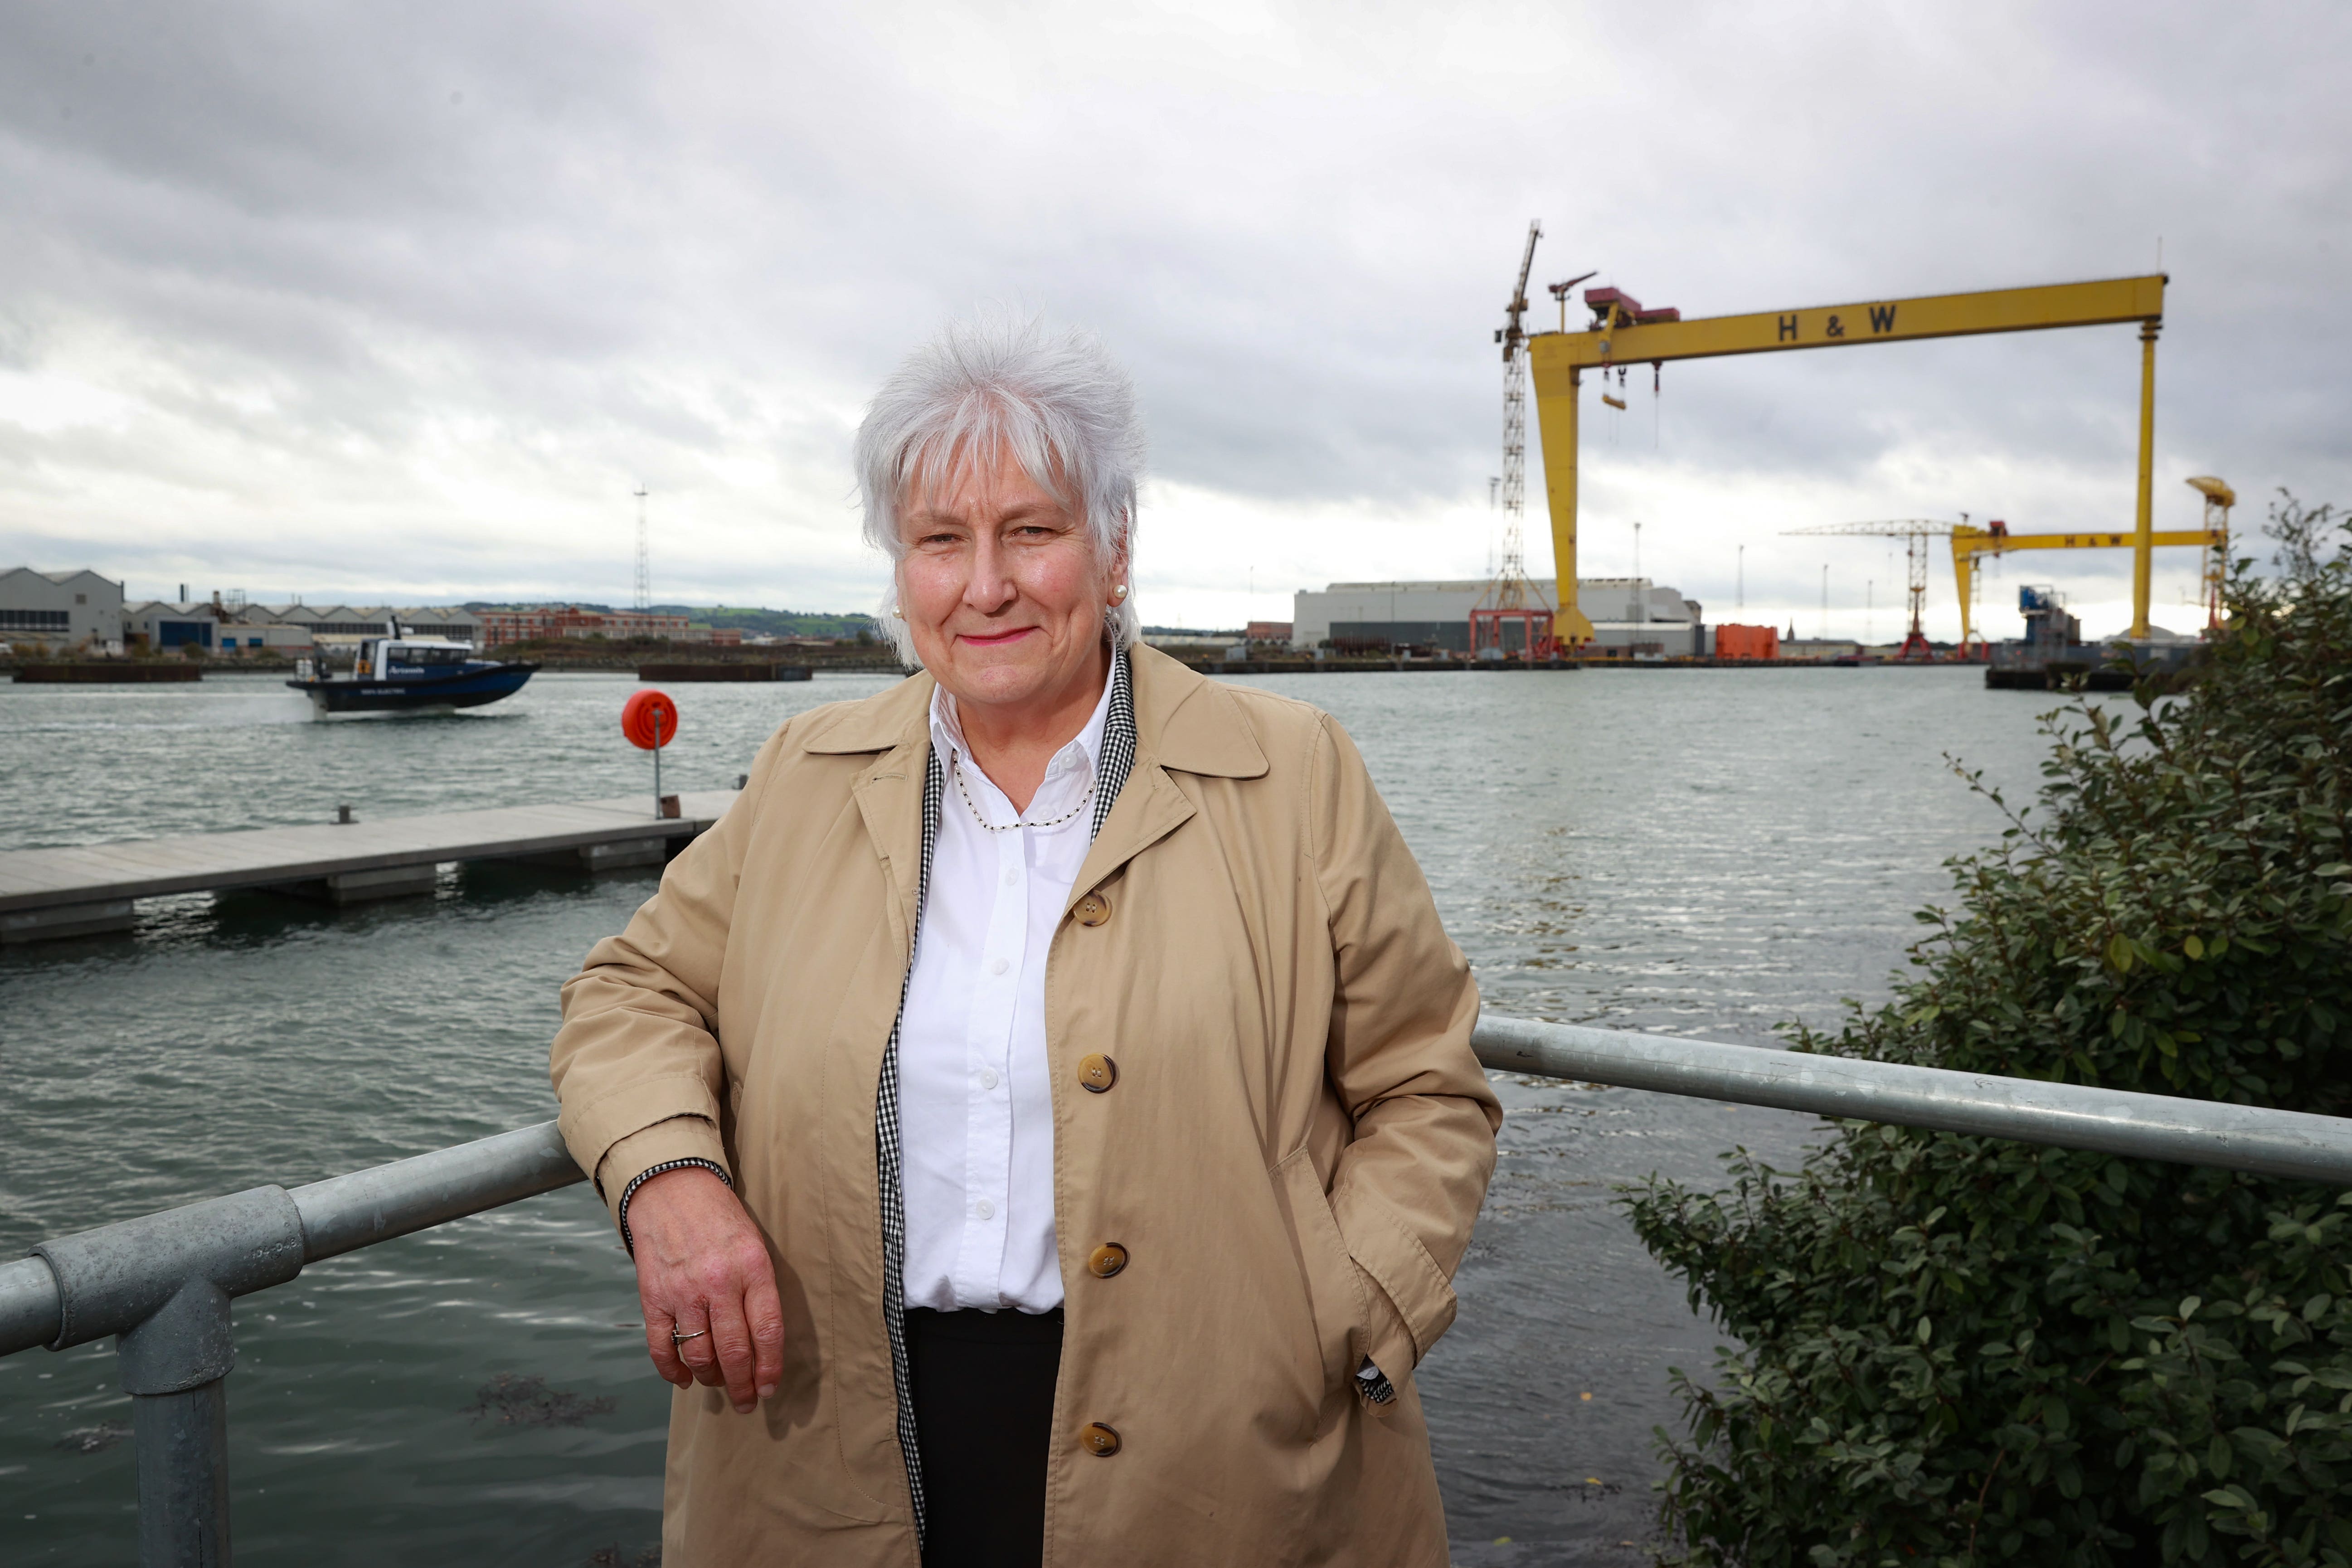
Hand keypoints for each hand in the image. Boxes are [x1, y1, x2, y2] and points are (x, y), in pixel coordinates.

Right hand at [626, 1166, 782, 1412]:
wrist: (672, 1189)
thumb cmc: (720, 1219)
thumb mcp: (754, 1245)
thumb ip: (759, 1290)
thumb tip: (763, 1343)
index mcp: (753, 1268)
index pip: (767, 1330)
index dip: (769, 1367)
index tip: (769, 1389)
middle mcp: (719, 1282)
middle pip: (734, 1351)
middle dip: (742, 1385)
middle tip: (746, 1402)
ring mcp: (683, 1291)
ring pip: (699, 1355)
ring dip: (710, 1379)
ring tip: (718, 1384)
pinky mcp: (654, 1297)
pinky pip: (662, 1347)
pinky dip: (671, 1370)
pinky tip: (682, 1379)